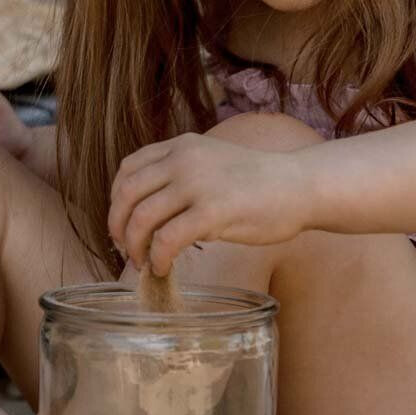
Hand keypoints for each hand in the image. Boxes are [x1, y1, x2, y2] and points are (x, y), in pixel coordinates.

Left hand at [108, 132, 311, 275]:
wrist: (299, 185)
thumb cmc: (259, 181)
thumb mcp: (212, 160)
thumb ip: (181, 173)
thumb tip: (148, 209)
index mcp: (182, 146)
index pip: (128, 169)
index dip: (116, 199)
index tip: (122, 222)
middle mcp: (184, 160)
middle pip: (128, 193)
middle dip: (118, 225)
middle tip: (125, 248)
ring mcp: (198, 184)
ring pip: (142, 218)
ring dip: (135, 246)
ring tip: (143, 262)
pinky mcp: (213, 212)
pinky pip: (167, 239)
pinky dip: (158, 258)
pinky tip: (163, 268)